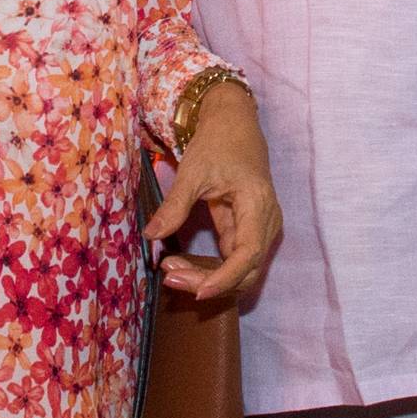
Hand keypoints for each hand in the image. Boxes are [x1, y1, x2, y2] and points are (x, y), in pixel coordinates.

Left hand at [146, 82, 280, 300]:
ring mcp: (259, 230)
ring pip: (240, 271)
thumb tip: (151, 236)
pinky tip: (181, 264)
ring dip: (208, 279)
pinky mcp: (246, 232)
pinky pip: (232, 262)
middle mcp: (266, 223)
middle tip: (170, 276)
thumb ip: (174, 205)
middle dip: (210, 283)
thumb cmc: (218, 143)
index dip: (226, 278)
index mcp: (258, 205)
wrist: (234, 125)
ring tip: (171, 271)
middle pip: (246, 271)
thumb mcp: (192, 171)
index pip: (249, 254)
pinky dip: (209, 269)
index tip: (198, 292)